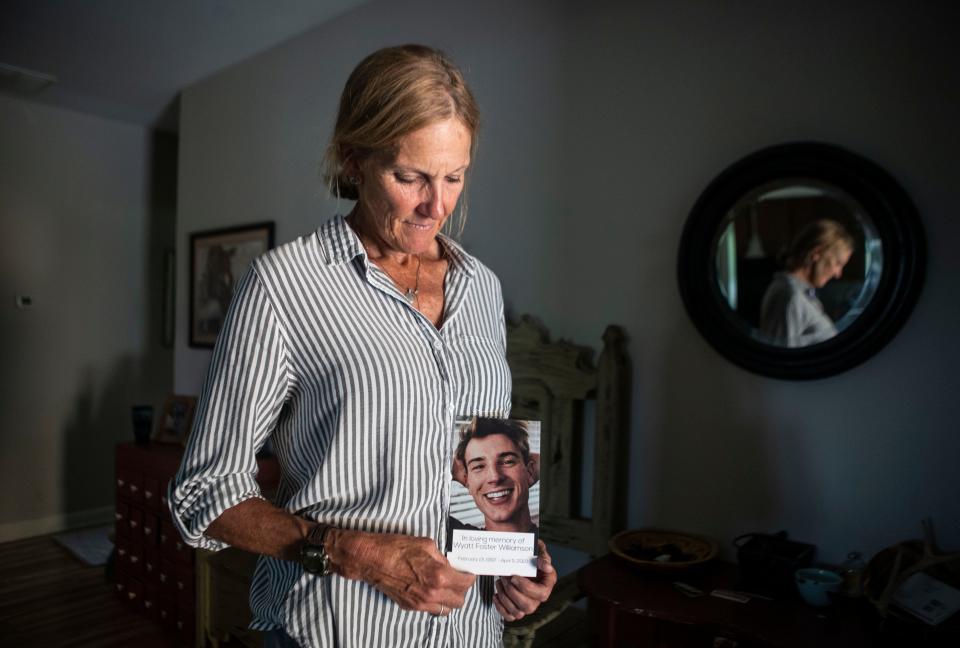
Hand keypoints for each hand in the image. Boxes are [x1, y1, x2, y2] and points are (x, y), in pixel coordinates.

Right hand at [328, 529, 475, 614]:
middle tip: (458, 578)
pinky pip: (430, 609)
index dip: (469, 576)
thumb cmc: (397, 548)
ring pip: (446, 609)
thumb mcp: (427, 544)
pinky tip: (430, 589)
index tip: (468, 571)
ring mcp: (420, 603)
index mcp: (439, 576)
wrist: (371, 560)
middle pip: (459, 601)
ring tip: (446, 585)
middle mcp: (431, 593)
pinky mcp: (409, 606)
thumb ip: (443, 558)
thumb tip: (451, 564)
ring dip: (450, 598)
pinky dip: (435, 601)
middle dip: (462, 589)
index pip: (466, 583)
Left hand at [494, 540, 556, 620]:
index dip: (526, 588)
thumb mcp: (537, 549)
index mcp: (547, 583)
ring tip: (499, 582)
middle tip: (504, 577)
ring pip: (518, 612)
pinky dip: (500, 607)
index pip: (541, 594)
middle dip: (512, 592)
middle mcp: (538, 597)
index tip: (514, 577)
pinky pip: (509, 616)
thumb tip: (546, 566)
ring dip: (505, 598)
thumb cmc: (530, 553)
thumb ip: (542, 555)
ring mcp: (527, 604)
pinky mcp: (516, 608)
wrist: (518, 557)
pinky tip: (496, 594)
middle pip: (528, 606)